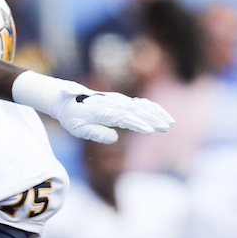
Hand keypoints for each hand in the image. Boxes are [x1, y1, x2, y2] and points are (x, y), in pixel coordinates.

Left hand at [11, 69, 173, 142]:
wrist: (66, 99)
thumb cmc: (72, 117)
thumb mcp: (80, 129)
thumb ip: (96, 133)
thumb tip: (114, 138)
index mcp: (105, 111)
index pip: (125, 118)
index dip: (138, 124)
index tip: (150, 131)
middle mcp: (114, 104)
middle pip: (138, 111)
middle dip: (154, 118)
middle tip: (168, 126)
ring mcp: (118, 101)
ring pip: (141, 106)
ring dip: (157, 113)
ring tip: (170, 122)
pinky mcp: (120, 102)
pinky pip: (139, 104)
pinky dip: (151, 108)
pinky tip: (161, 114)